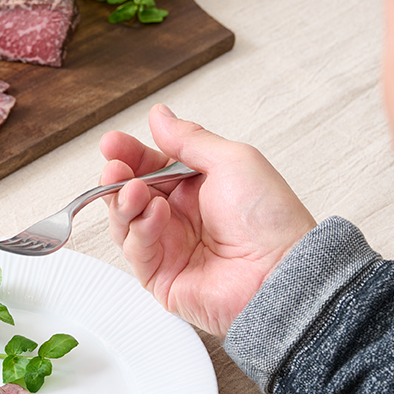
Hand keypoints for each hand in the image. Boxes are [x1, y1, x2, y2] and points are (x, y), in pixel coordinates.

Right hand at [100, 105, 315, 335]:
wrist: (280, 272)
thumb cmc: (270, 220)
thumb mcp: (232, 160)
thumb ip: (190, 139)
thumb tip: (161, 117)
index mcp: (198, 188)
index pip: (150, 167)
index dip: (130, 154)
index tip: (113, 143)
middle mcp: (181, 217)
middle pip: (131, 193)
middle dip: (118, 177)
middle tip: (115, 166)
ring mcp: (170, 247)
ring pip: (125, 221)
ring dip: (123, 201)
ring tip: (135, 189)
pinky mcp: (161, 276)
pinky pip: (134, 249)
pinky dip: (139, 228)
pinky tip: (156, 214)